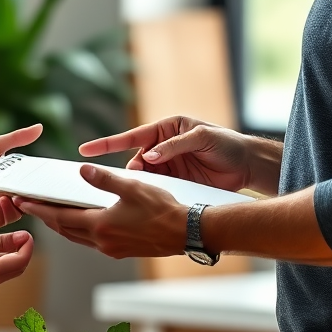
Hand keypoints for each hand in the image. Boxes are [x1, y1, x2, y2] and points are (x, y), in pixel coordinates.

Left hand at [0, 123, 42, 226]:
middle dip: (35, 197)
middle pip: (33, 196)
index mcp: (16, 171)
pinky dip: (3, 216)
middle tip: (29, 192)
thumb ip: (17, 137)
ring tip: (4, 197)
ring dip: (16, 206)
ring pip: (22, 209)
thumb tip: (40, 127)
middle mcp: (13, 187)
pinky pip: (6, 218)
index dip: (43, 180)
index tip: (47, 179)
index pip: (36, 178)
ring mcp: (4, 200)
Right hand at [0, 230, 34, 291]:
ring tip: (4, 239)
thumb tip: (21, 238)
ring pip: (11, 271)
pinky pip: (0, 273)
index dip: (28, 246)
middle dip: (23, 251)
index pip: (21, 261)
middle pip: (19, 268)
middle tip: (18, 234)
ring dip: (13, 255)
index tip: (27, 233)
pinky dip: (3, 261)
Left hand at [16, 165, 186, 258]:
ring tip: (52, 213)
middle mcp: (102, 241)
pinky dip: (80, 231)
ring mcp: (112, 249)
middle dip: (47, 219)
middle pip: (64, 230)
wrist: (186, 233)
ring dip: (63, 226)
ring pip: (77, 238)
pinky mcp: (121, 251)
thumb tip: (82, 170)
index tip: (23, 203)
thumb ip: (104, 179)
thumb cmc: (162, 210)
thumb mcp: (132, 187)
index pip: (60, 217)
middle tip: (32, 207)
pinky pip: (92, 242)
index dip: (39, 210)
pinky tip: (84, 222)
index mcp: (100, 225)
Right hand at [79, 116, 259, 191]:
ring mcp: (167, 165)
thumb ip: (174, 146)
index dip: (106, 144)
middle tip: (123, 181)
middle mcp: (162, 147)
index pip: (131, 136)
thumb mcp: (201, 138)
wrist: (246, 164)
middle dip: (127, 171)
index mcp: (165, 129)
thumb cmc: (225, 143)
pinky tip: (147, 201)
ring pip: (142, 177)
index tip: (85, 150)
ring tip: (136, 195)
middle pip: (134, 160)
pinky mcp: (175, 181)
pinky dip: (149, 193)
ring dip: (138, 185)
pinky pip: (155, 187)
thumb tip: (149, 156)